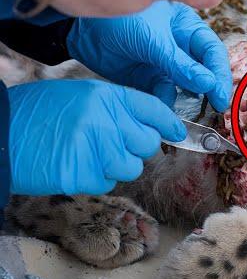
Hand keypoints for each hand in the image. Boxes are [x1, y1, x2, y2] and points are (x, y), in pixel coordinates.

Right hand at [7, 79, 186, 195]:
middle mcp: (106, 121)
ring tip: (88, 154)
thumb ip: (115, 107)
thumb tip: (149, 123)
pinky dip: (95, 178)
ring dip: (116, 165)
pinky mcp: (82, 175)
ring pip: (132, 167)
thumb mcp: (80, 95)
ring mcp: (96, 149)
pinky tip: (74, 164)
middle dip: (135, 147)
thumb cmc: (37, 113)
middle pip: (147, 143)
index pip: (153, 109)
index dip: (168, 122)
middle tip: (112, 144)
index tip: (176, 131)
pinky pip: (107, 182)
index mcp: (107, 96)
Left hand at [67, 1, 232, 110]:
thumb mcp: (153, 41)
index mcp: (186, 26)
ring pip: (185, 85)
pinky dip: (164, 101)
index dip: (220, 73)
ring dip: (185, 97)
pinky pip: (164, 93)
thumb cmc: (118, 20)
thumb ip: (180, 64)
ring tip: (185, 108)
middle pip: (203, 70)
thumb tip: (208, 83)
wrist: (78, 31)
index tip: (221, 96)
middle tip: (215, 107)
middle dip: (208, 88)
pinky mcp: (149, 78)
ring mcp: (165, 63)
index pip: (211, 51)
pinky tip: (161, 105)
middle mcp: (180, 45)